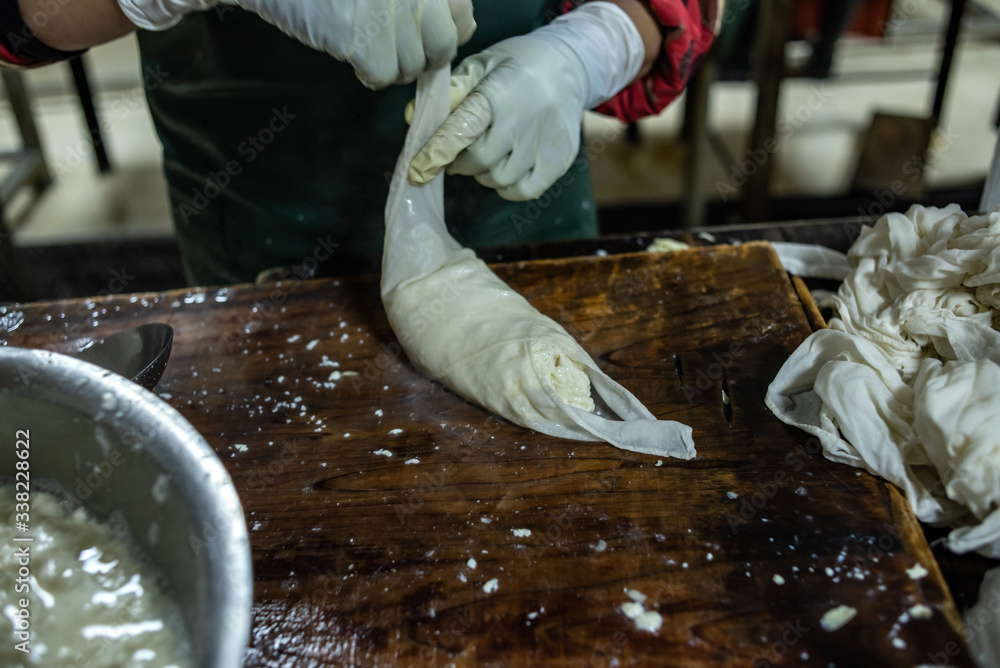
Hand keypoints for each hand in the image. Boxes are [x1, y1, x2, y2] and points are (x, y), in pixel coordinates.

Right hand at [117, 0, 475, 88]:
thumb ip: (423, 1)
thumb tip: (463, 30)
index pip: (463, 17)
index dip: (445, 33)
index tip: (422, 35)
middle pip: (444, 47)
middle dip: (421, 57)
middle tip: (390, 49)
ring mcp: (393, 13)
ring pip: (414, 66)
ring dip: (392, 67)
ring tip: (365, 45)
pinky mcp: (367, 38)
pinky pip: (385, 77)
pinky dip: (370, 74)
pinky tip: (351, 54)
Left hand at [408, 1, 644, 200]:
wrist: (567, 66)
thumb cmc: (512, 67)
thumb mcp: (479, 67)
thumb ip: (447, 93)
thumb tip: (413, 118)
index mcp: (499, 91)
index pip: (462, 128)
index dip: (437, 152)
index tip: (417, 172)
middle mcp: (524, 118)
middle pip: (479, 160)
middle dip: (460, 161)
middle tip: (460, 150)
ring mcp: (545, 141)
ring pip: (499, 179)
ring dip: (484, 173)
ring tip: (488, 153)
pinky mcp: (560, 159)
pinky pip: (524, 191)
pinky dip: (507, 187)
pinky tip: (505, 168)